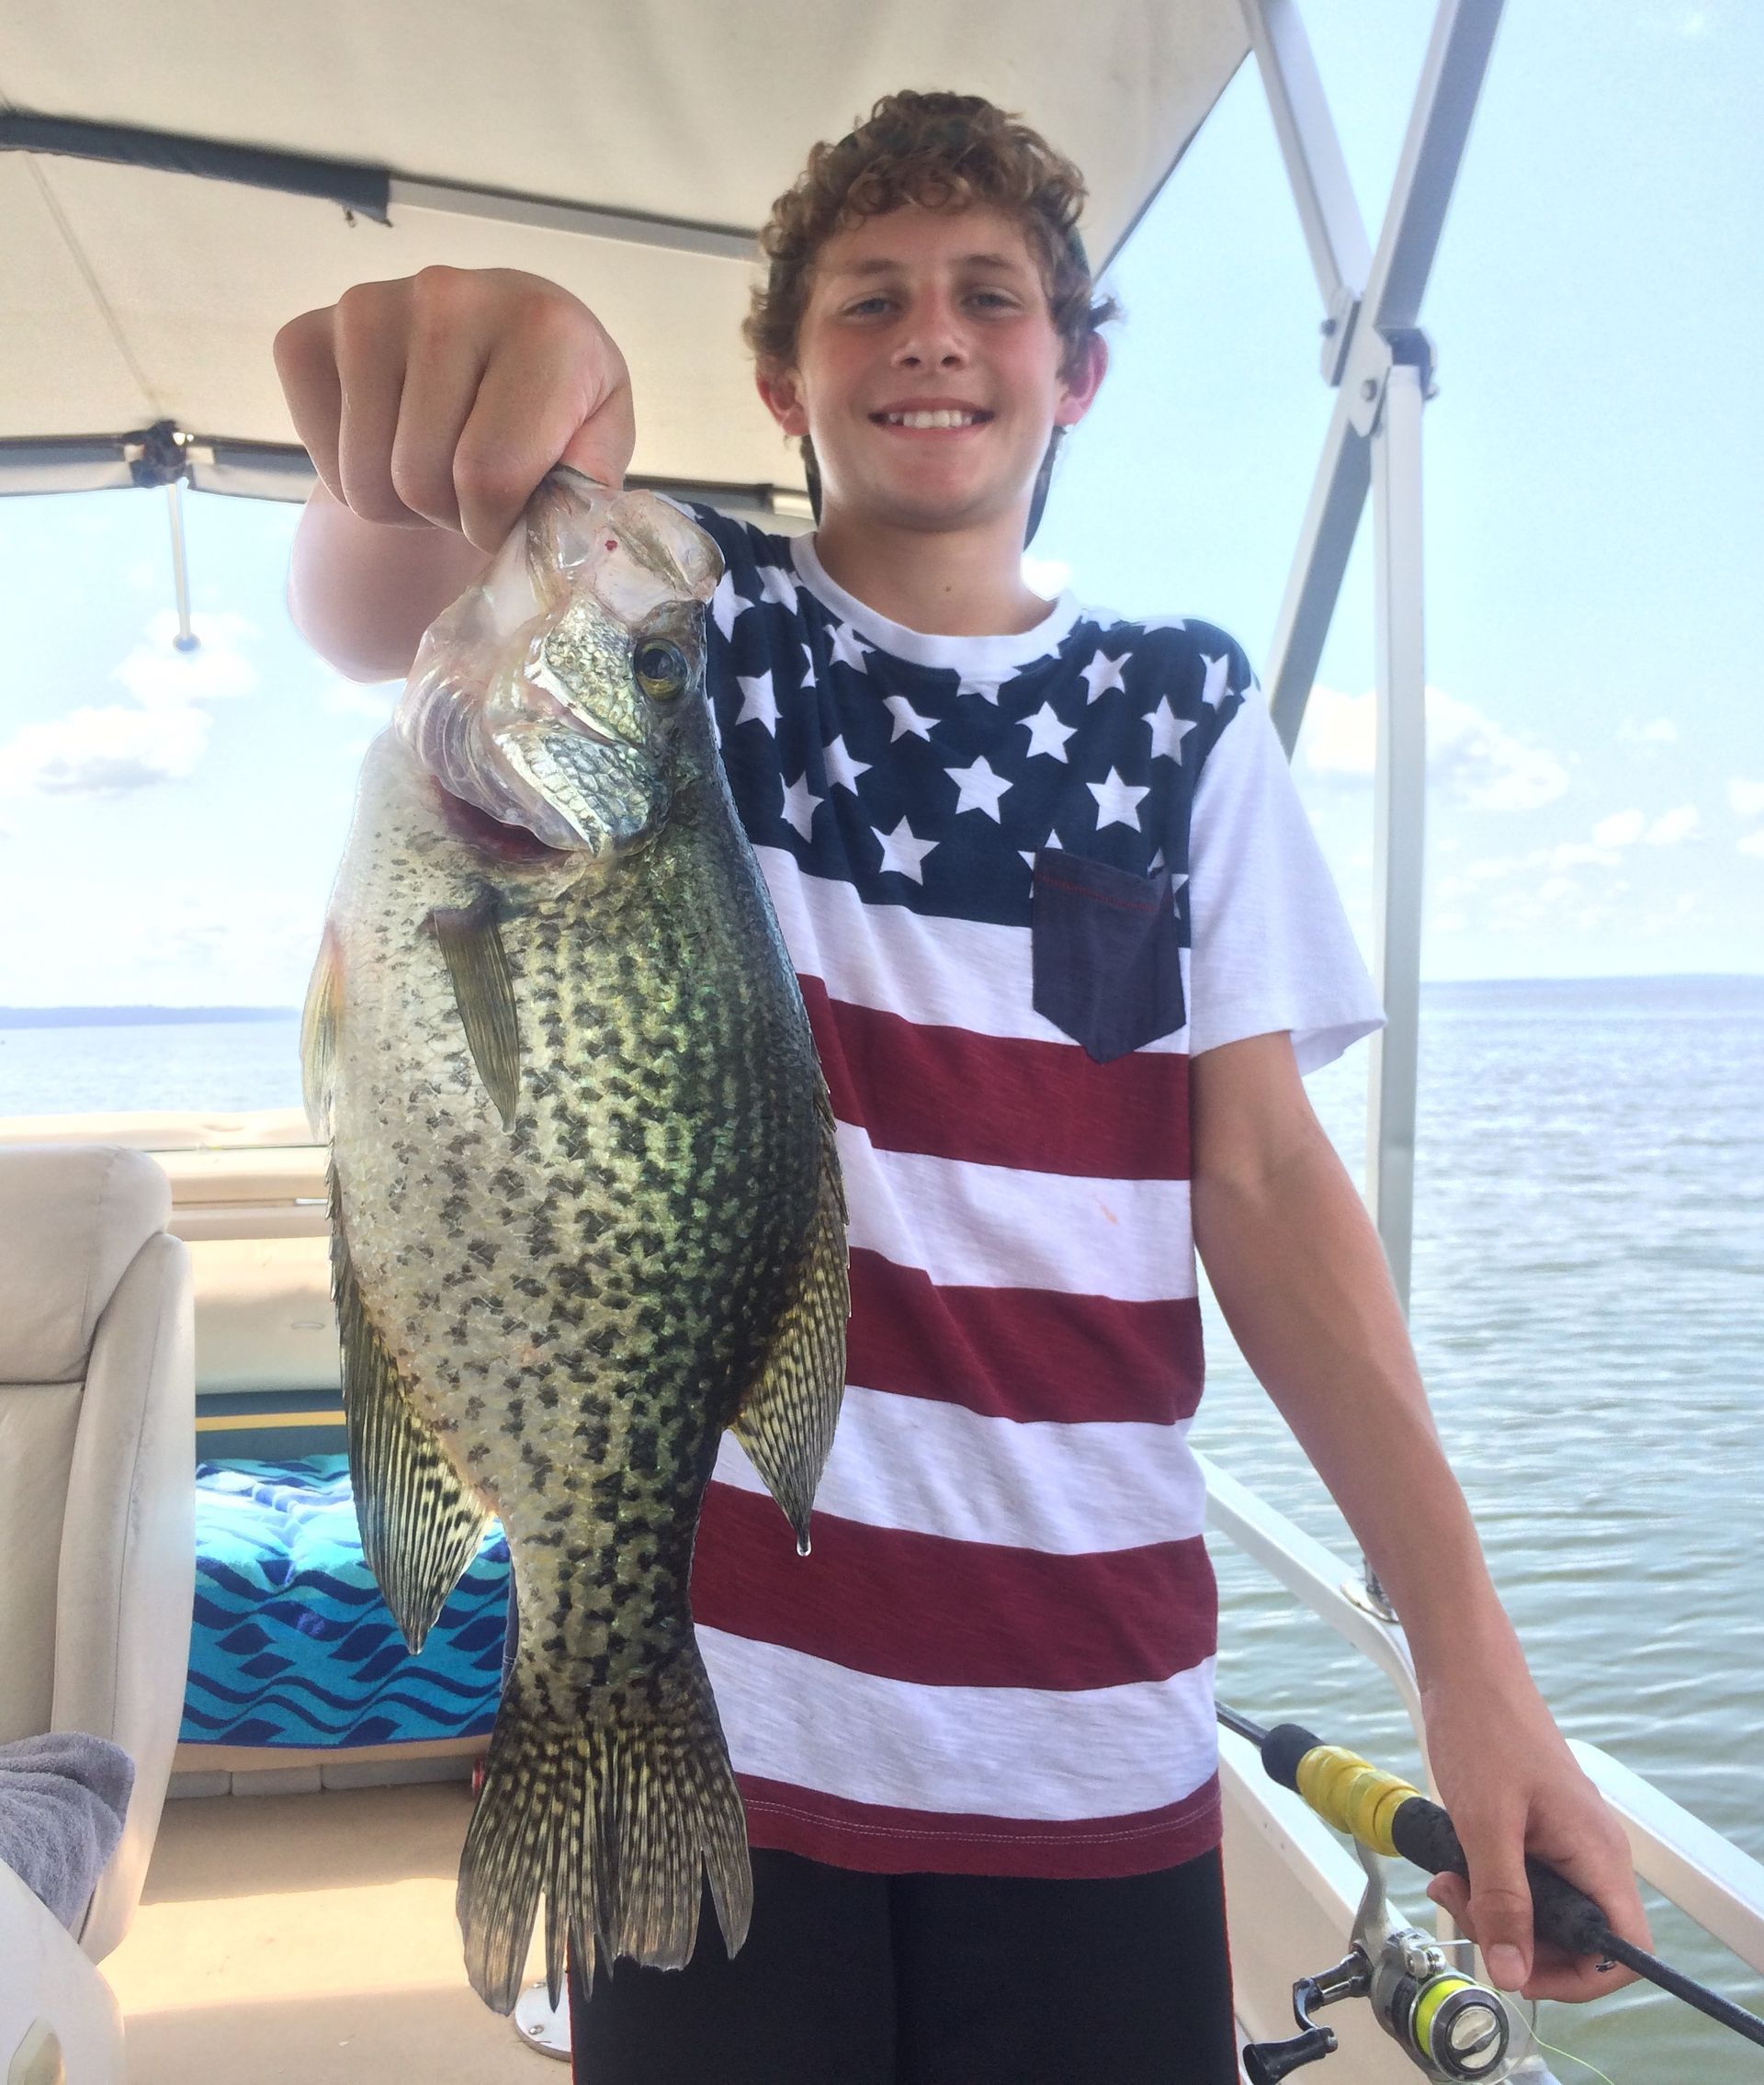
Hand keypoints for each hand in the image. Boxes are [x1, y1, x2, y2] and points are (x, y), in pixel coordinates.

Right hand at [273, 266, 634, 549]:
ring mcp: (367, 308)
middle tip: (476, 484)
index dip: (498, 525)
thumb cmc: (557, 403)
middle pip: (419, 482)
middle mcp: (449, 297)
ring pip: (366, 485)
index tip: (514, 513)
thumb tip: (553, 536)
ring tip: (440, 460)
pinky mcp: (305, 335)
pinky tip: (394, 437)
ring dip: (404, 506)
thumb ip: (587, 487)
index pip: (490, 477)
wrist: (500, 344)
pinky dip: (355, 479)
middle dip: (450, 513)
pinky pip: (323, 465)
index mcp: (541, 326)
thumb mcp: (601, 440)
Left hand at [1419, 1673, 1651, 2002]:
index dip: (1577, 1977)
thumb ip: (1501, 1900)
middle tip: (1468, 1910)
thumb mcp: (1485, 1824)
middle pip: (1575, 1937)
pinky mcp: (1539, 1829)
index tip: (1520, 1968)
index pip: (1621, 1949)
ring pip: (1543, 1910)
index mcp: (1597, 1854)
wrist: (1467, 1673)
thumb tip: (1511, 1970)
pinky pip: (1524, 1880)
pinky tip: (1455, 1866)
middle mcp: (1591, 1852)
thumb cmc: (1484, 1728)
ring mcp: (1566, 1840)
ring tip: (1452, 1882)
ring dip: (1495, 1910)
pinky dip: (1489, 1884)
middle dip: (1518, 1939)